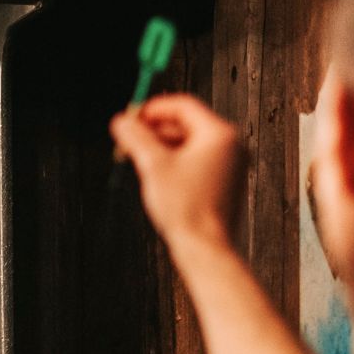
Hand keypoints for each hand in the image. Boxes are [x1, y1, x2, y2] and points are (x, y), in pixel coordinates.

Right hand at [110, 94, 245, 251]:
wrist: (206, 248)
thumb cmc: (186, 207)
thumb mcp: (153, 165)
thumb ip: (136, 137)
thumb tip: (121, 121)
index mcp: (220, 134)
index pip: (183, 105)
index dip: (153, 108)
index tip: (131, 117)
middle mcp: (232, 146)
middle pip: (187, 123)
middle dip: (155, 130)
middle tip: (130, 138)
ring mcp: (231, 165)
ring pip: (191, 144)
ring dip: (162, 146)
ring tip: (138, 157)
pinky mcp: (225, 183)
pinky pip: (197, 161)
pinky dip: (176, 161)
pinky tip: (156, 174)